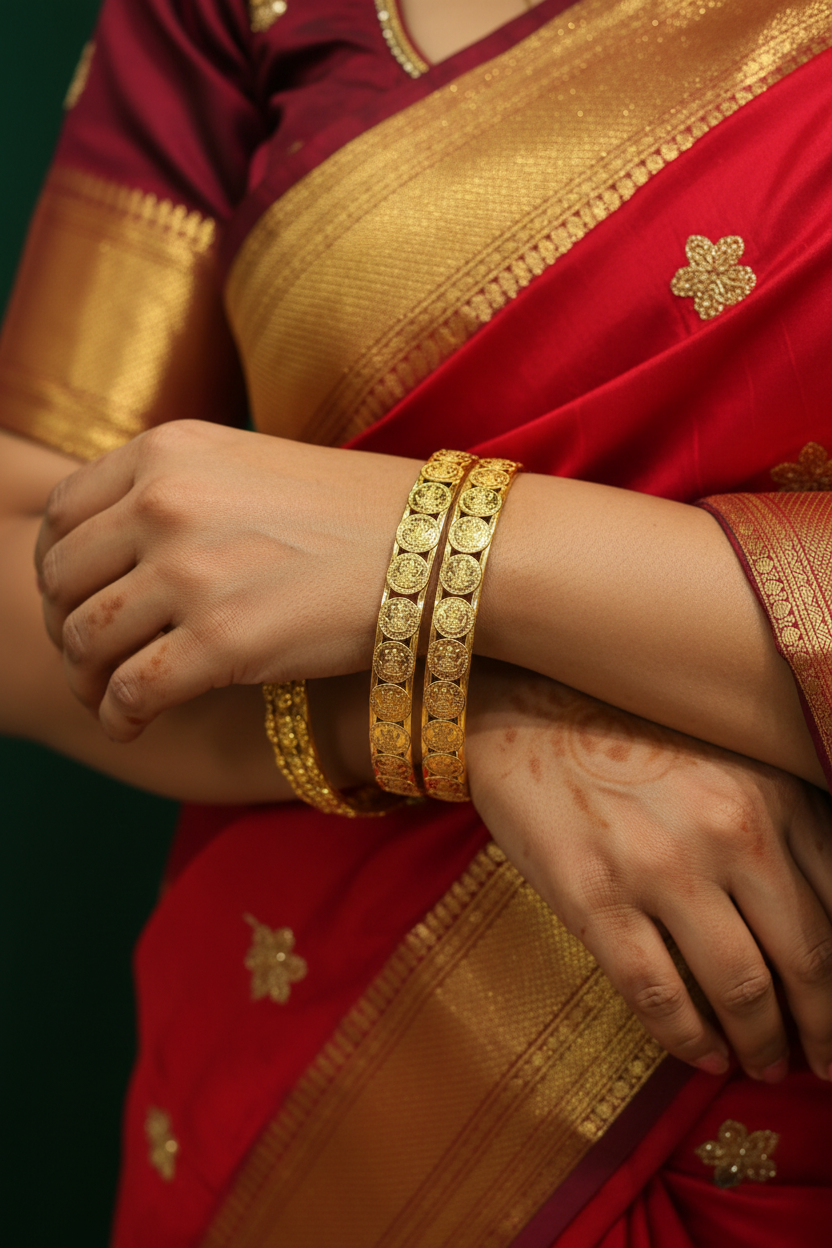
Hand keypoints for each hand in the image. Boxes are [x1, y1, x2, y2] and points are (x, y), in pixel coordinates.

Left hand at [35, 421, 421, 739]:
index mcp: (169, 452)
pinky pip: (130, 690)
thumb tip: (125, 551)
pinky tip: (131, 727)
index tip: (76, 603)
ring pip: (86, 640)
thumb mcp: (252, 469)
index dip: (58, 570)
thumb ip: (181, 494)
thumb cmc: (361, 515)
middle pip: (62, 581)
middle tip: (89, 661)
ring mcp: (190, 571)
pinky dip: (117, 716)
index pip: (63, 515)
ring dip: (87, 681)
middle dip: (64, 630)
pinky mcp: (222, 641)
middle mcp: (166, 502)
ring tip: (108, 700)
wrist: (444, 549)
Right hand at [466, 662, 831, 1081]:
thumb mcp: (725, 762)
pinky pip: (659, 994)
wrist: (522, 713)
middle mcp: (729, 830)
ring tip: (763, 1063)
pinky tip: (705, 1057)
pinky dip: (690, 1041)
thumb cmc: (626, 737)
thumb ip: (780, 823)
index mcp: (770, 794)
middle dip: (822, 1027)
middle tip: (821, 1061)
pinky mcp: (595, 898)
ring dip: (762, 1044)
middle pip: (808, 960)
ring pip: (741, 988)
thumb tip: (818, 913)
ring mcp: (661, 866)